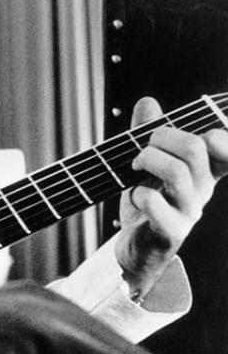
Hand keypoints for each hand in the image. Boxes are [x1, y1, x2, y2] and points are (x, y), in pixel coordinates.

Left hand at [116, 96, 227, 297]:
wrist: (136, 251)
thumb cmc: (146, 205)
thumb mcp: (146, 165)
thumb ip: (147, 133)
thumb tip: (147, 101)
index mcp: (205, 172)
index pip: (226, 145)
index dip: (214, 131)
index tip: (191, 133)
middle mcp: (203, 190)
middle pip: (195, 147)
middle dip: (161, 137)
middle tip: (143, 148)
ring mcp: (188, 212)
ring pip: (178, 172)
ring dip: (147, 160)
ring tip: (134, 166)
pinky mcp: (170, 232)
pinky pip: (157, 204)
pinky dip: (140, 194)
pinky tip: (135, 195)